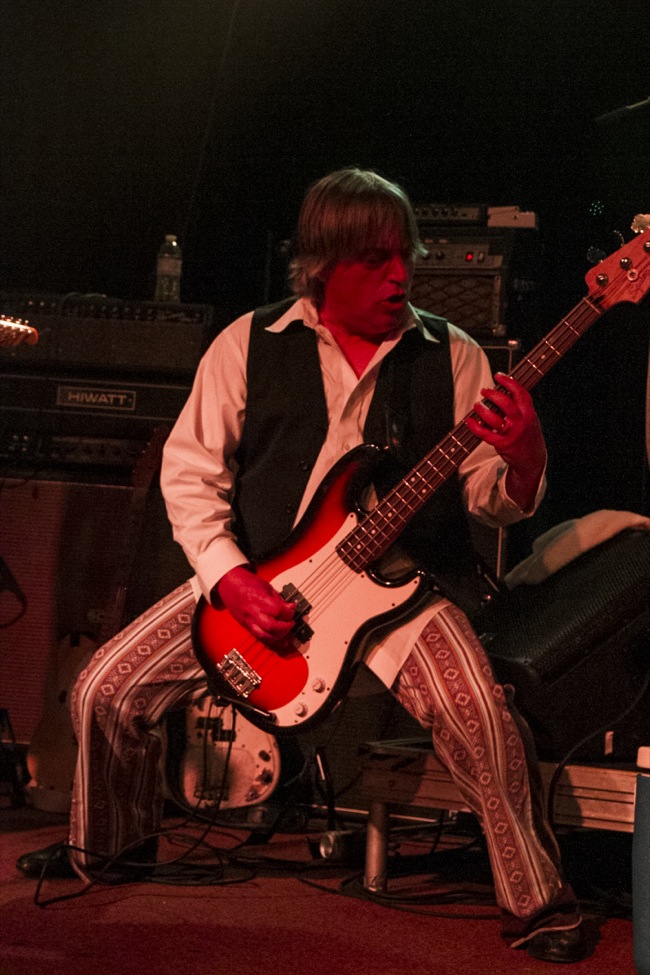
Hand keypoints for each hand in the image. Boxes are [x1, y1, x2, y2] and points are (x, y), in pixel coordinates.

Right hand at [213, 565, 295, 643]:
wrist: (229, 585)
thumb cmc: (246, 583)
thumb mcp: (266, 586)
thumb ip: (278, 599)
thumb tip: (290, 607)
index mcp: (258, 600)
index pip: (278, 611)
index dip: (289, 612)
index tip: (292, 609)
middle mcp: (253, 613)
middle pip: (272, 627)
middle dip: (286, 627)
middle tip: (291, 622)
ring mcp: (249, 621)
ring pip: (266, 636)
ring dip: (280, 637)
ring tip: (287, 632)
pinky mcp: (247, 627)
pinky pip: (260, 638)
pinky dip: (272, 642)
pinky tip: (281, 642)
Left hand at [465, 373, 546, 509]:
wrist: (533, 459)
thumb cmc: (528, 435)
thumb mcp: (530, 418)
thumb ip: (520, 406)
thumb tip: (504, 389)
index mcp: (529, 413)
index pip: (520, 393)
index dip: (509, 382)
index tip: (498, 376)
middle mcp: (521, 423)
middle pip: (506, 404)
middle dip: (493, 394)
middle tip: (484, 390)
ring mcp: (512, 434)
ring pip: (494, 419)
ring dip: (482, 410)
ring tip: (477, 405)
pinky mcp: (503, 445)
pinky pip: (486, 434)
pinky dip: (476, 427)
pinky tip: (470, 421)